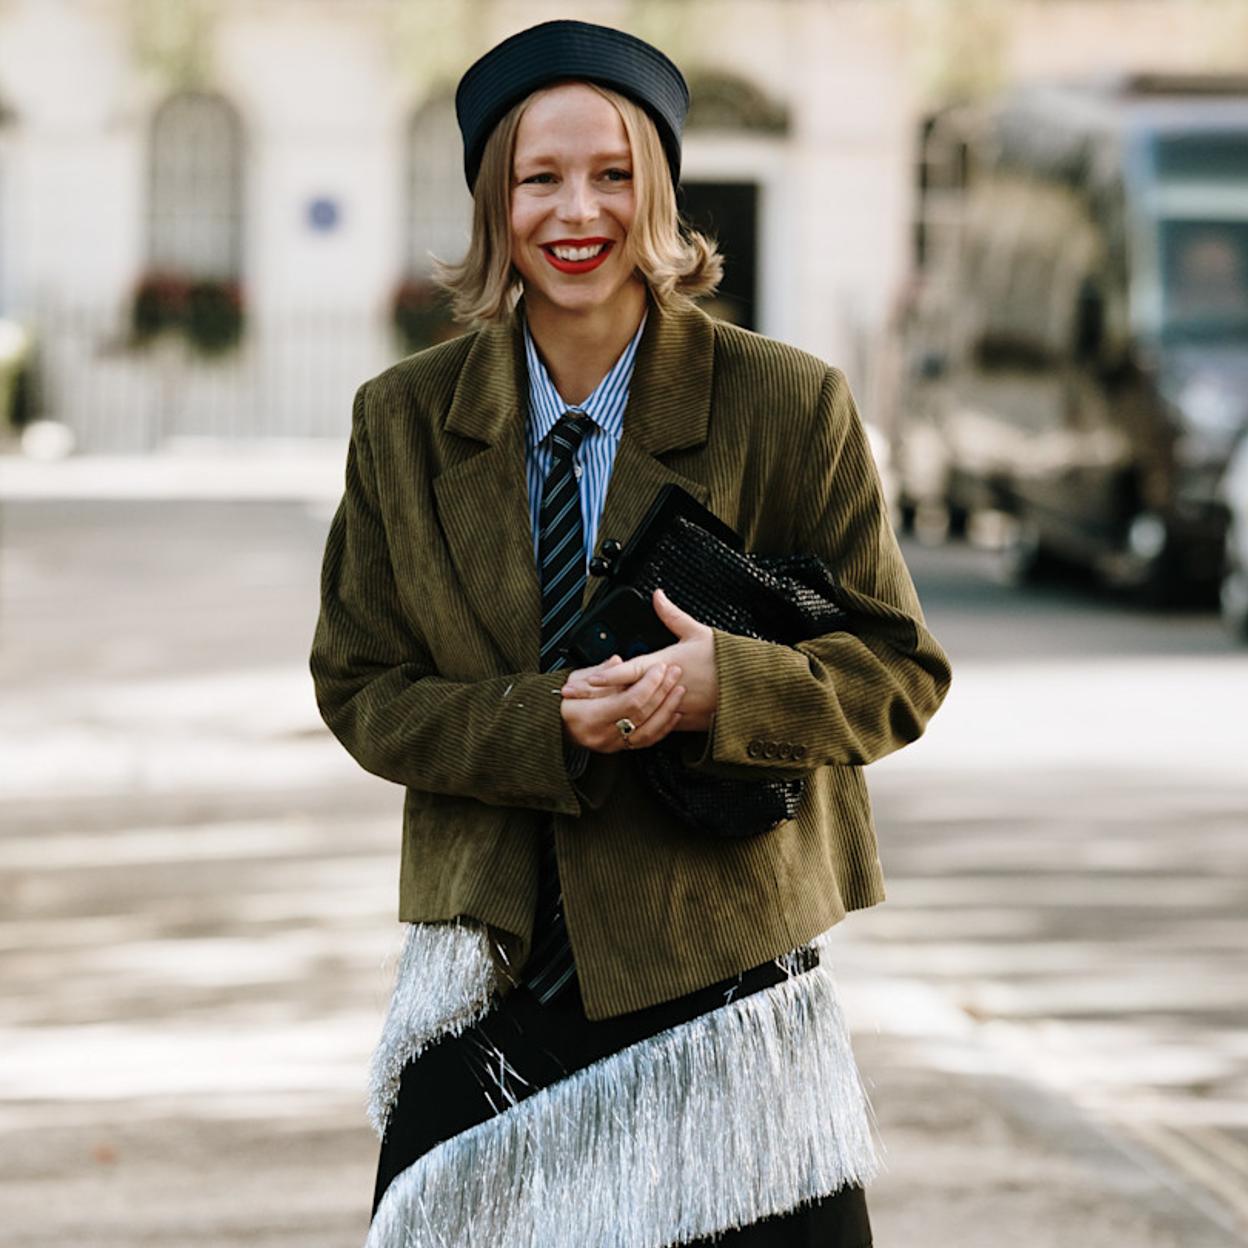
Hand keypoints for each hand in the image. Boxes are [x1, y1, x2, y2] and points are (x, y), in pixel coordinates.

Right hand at [560, 657, 685, 752]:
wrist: (552, 728)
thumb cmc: (561, 703)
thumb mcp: (574, 681)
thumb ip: (599, 672)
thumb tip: (617, 662)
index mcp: (590, 716)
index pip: (630, 702)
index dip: (649, 684)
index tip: (659, 668)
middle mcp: (603, 734)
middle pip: (642, 714)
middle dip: (662, 691)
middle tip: (674, 672)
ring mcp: (612, 745)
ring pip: (649, 731)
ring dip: (667, 709)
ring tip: (679, 690)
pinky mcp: (620, 749)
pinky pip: (647, 741)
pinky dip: (663, 726)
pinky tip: (673, 712)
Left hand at [570, 588, 717, 731]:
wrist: (751, 687)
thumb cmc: (726, 659)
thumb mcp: (699, 632)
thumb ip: (672, 615)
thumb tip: (657, 596)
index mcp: (667, 663)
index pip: (628, 671)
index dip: (604, 676)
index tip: (585, 680)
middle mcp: (667, 687)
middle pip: (626, 694)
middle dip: (599, 696)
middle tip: (576, 697)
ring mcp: (674, 707)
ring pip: (639, 713)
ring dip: (615, 713)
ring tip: (590, 714)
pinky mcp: (685, 722)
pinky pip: (657, 725)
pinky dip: (640, 724)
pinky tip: (623, 725)